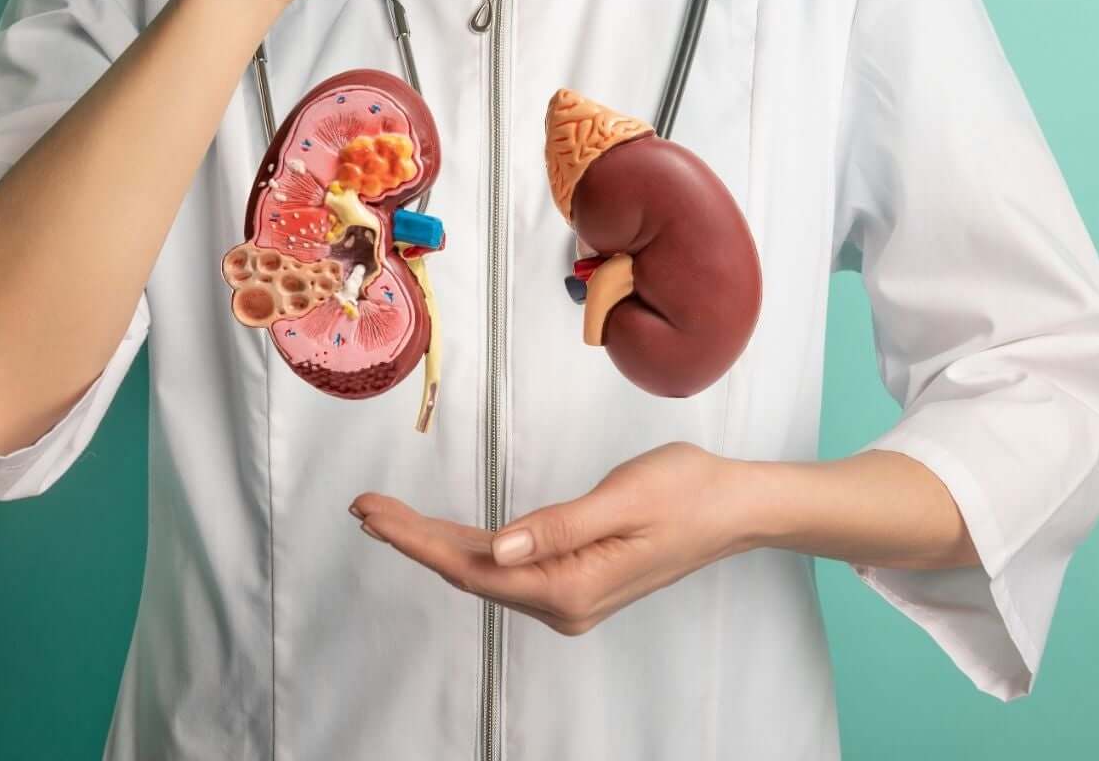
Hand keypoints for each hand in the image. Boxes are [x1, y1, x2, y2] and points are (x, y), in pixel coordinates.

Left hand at [350, 442, 751, 635]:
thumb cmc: (688, 493)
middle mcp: (564, 604)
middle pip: (471, 573)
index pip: (474, 568)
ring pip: (486, 571)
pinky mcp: (574, 581)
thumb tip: (500, 548)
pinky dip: (469, 547)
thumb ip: (558, 527)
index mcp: (571, 588)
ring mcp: (569, 597)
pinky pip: (509, 567)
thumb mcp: (622, 498)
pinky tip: (441, 535)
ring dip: (435, 544)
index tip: (372, 513)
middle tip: (363, 506)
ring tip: (386, 515)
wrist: (735, 509)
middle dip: (413, 540)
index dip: (416, 541)